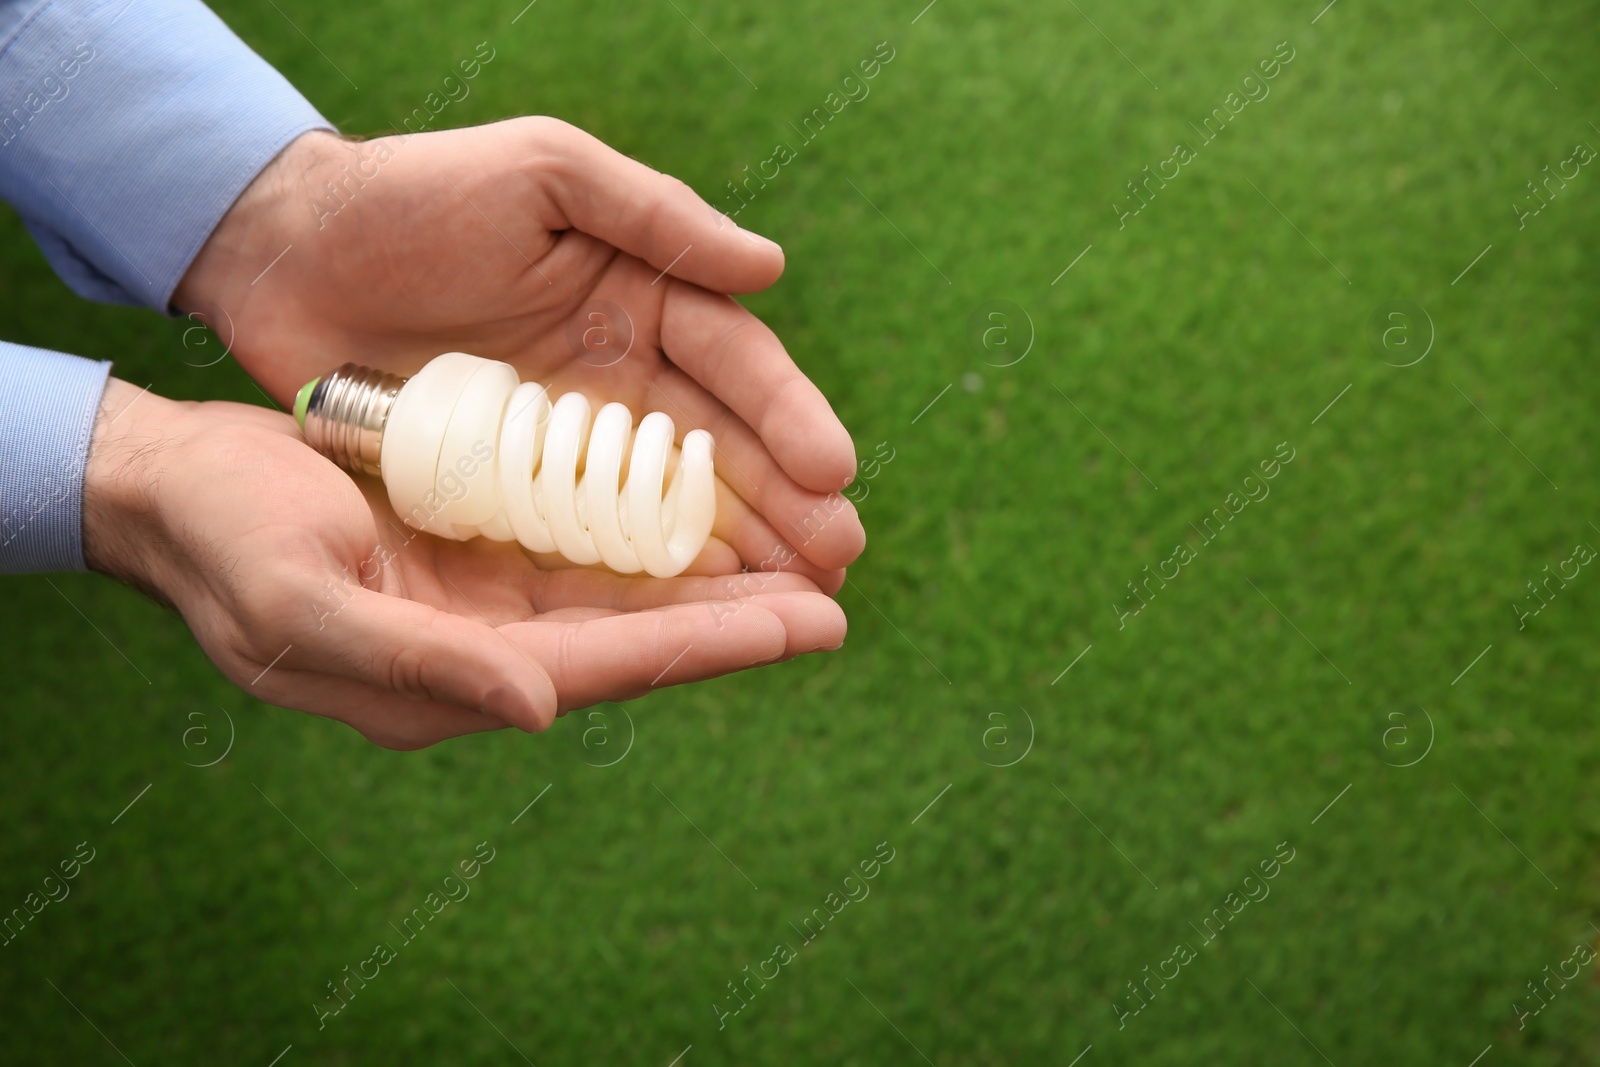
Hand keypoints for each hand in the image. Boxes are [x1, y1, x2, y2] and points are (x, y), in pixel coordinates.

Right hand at [82, 379, 847, 748]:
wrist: (177, 489)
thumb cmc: (228, 549)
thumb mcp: (308, 609)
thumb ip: (424, 665)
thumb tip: (541, 708)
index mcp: (459, 678)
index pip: (614, 666)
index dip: (714, 645)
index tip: (811, 624)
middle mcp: (491, 648)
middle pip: (640, 637)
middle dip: (739, 619)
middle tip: (837, 596)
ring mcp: (488, 600)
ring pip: (625, 592)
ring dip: (709, 578)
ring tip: (801, 558)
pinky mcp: (481, 551)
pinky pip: (586, 548)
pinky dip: (650, 535)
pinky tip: (705, 513)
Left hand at [175, 119, 864, 591]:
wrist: (285, 255)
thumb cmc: (413, 195)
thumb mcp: (543, 173)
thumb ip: (657, 216)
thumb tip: (770, 269)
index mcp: (645, 299)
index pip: (736, 365)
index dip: (788, 418)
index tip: (832, 472)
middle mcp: (624, 379)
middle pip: (722, 451)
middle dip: (787, 506)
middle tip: (837, 560)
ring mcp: (573, 443)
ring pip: (671, 508)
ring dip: (738, 556)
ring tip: (798, 601)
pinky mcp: (516, 492)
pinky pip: (591, 542)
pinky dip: (645, 579)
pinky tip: (697, 615)